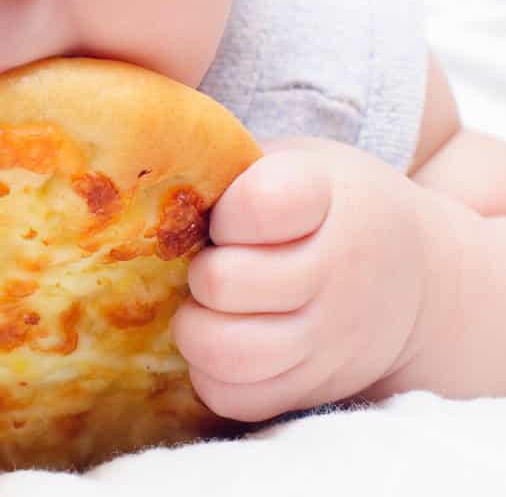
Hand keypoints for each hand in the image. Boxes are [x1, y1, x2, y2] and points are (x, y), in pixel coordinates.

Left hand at [172, 137, 436, 421]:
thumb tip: (142, 159)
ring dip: (197, 328)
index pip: (259, 205)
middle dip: (200, 271)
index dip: (225, 211)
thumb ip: (230, 165)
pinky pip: (236, 398)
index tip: (227, 213)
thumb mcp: (293, 162)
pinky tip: (223, 340)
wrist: (415, 277)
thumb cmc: (322, 205)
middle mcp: (333, 271)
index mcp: (323, 197)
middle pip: (224, 283)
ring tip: (206, 308)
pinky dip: (213, 375)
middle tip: (207, 264)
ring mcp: (327, 337)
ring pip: (226, 351)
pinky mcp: (314, 387)